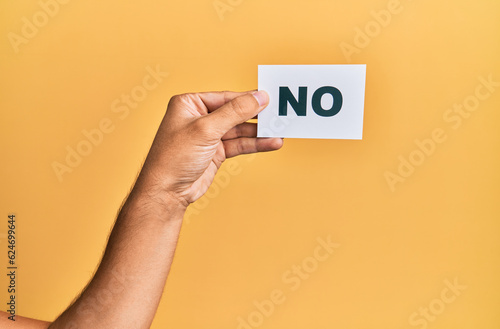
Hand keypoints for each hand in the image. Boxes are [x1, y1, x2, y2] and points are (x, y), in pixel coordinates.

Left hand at [134, 90, 282, 206]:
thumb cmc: (174, 157)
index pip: (225, 97)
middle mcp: (199, 117)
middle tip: (278, 114)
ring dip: (259, 133)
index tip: (269, 98)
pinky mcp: (216, 152)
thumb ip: (235, 112)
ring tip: (279, 132)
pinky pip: (239, 144)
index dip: (247, 99)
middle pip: (234, 113)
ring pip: (239, 130)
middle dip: (256, 116)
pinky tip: (271, 143)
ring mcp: (208, 136)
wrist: (166, 192)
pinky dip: (255, 144)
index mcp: (190, 104)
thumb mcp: (206, 129)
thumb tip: (258, 97)